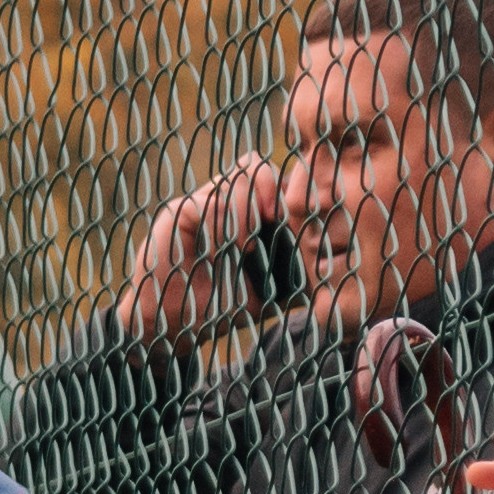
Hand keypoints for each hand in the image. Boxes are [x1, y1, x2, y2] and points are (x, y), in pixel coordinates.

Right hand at [116, 157, 281, 348]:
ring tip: (246, 246)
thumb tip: (321, 274)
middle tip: (273, 217)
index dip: (282, 190)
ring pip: (233, 180)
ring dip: (246, 209)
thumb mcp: (260, 294)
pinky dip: (221, 223)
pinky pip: (208, 201)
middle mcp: (225, 206)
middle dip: (268, 188)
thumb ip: (286, 278)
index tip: (290, 214)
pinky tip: (221, 250)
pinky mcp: (180, 212)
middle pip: (254, 168)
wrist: (171, 324)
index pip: (269, 182)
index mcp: (246, 218)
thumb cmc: (216, 309)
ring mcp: (202, 205)